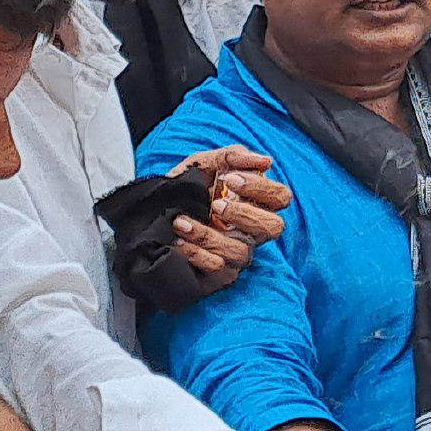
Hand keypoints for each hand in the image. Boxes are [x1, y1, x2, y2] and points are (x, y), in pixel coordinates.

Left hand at [166, 145, 290, 293]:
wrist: (150, 217)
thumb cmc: (186, 189)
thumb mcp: (204, 164)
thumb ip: (232, 156)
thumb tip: (264, 162)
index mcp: (254, 202)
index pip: (280, 197)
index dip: (261, 189)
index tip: (229, 179)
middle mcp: (251, 231)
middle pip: (273, 227)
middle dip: (245, 214)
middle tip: (216, 204)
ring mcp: (237, 253)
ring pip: (241, 251)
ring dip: (209, 235)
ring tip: (181, 222)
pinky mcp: (219, 274)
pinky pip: (217, 268)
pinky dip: (196, 253)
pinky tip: (179, 240)